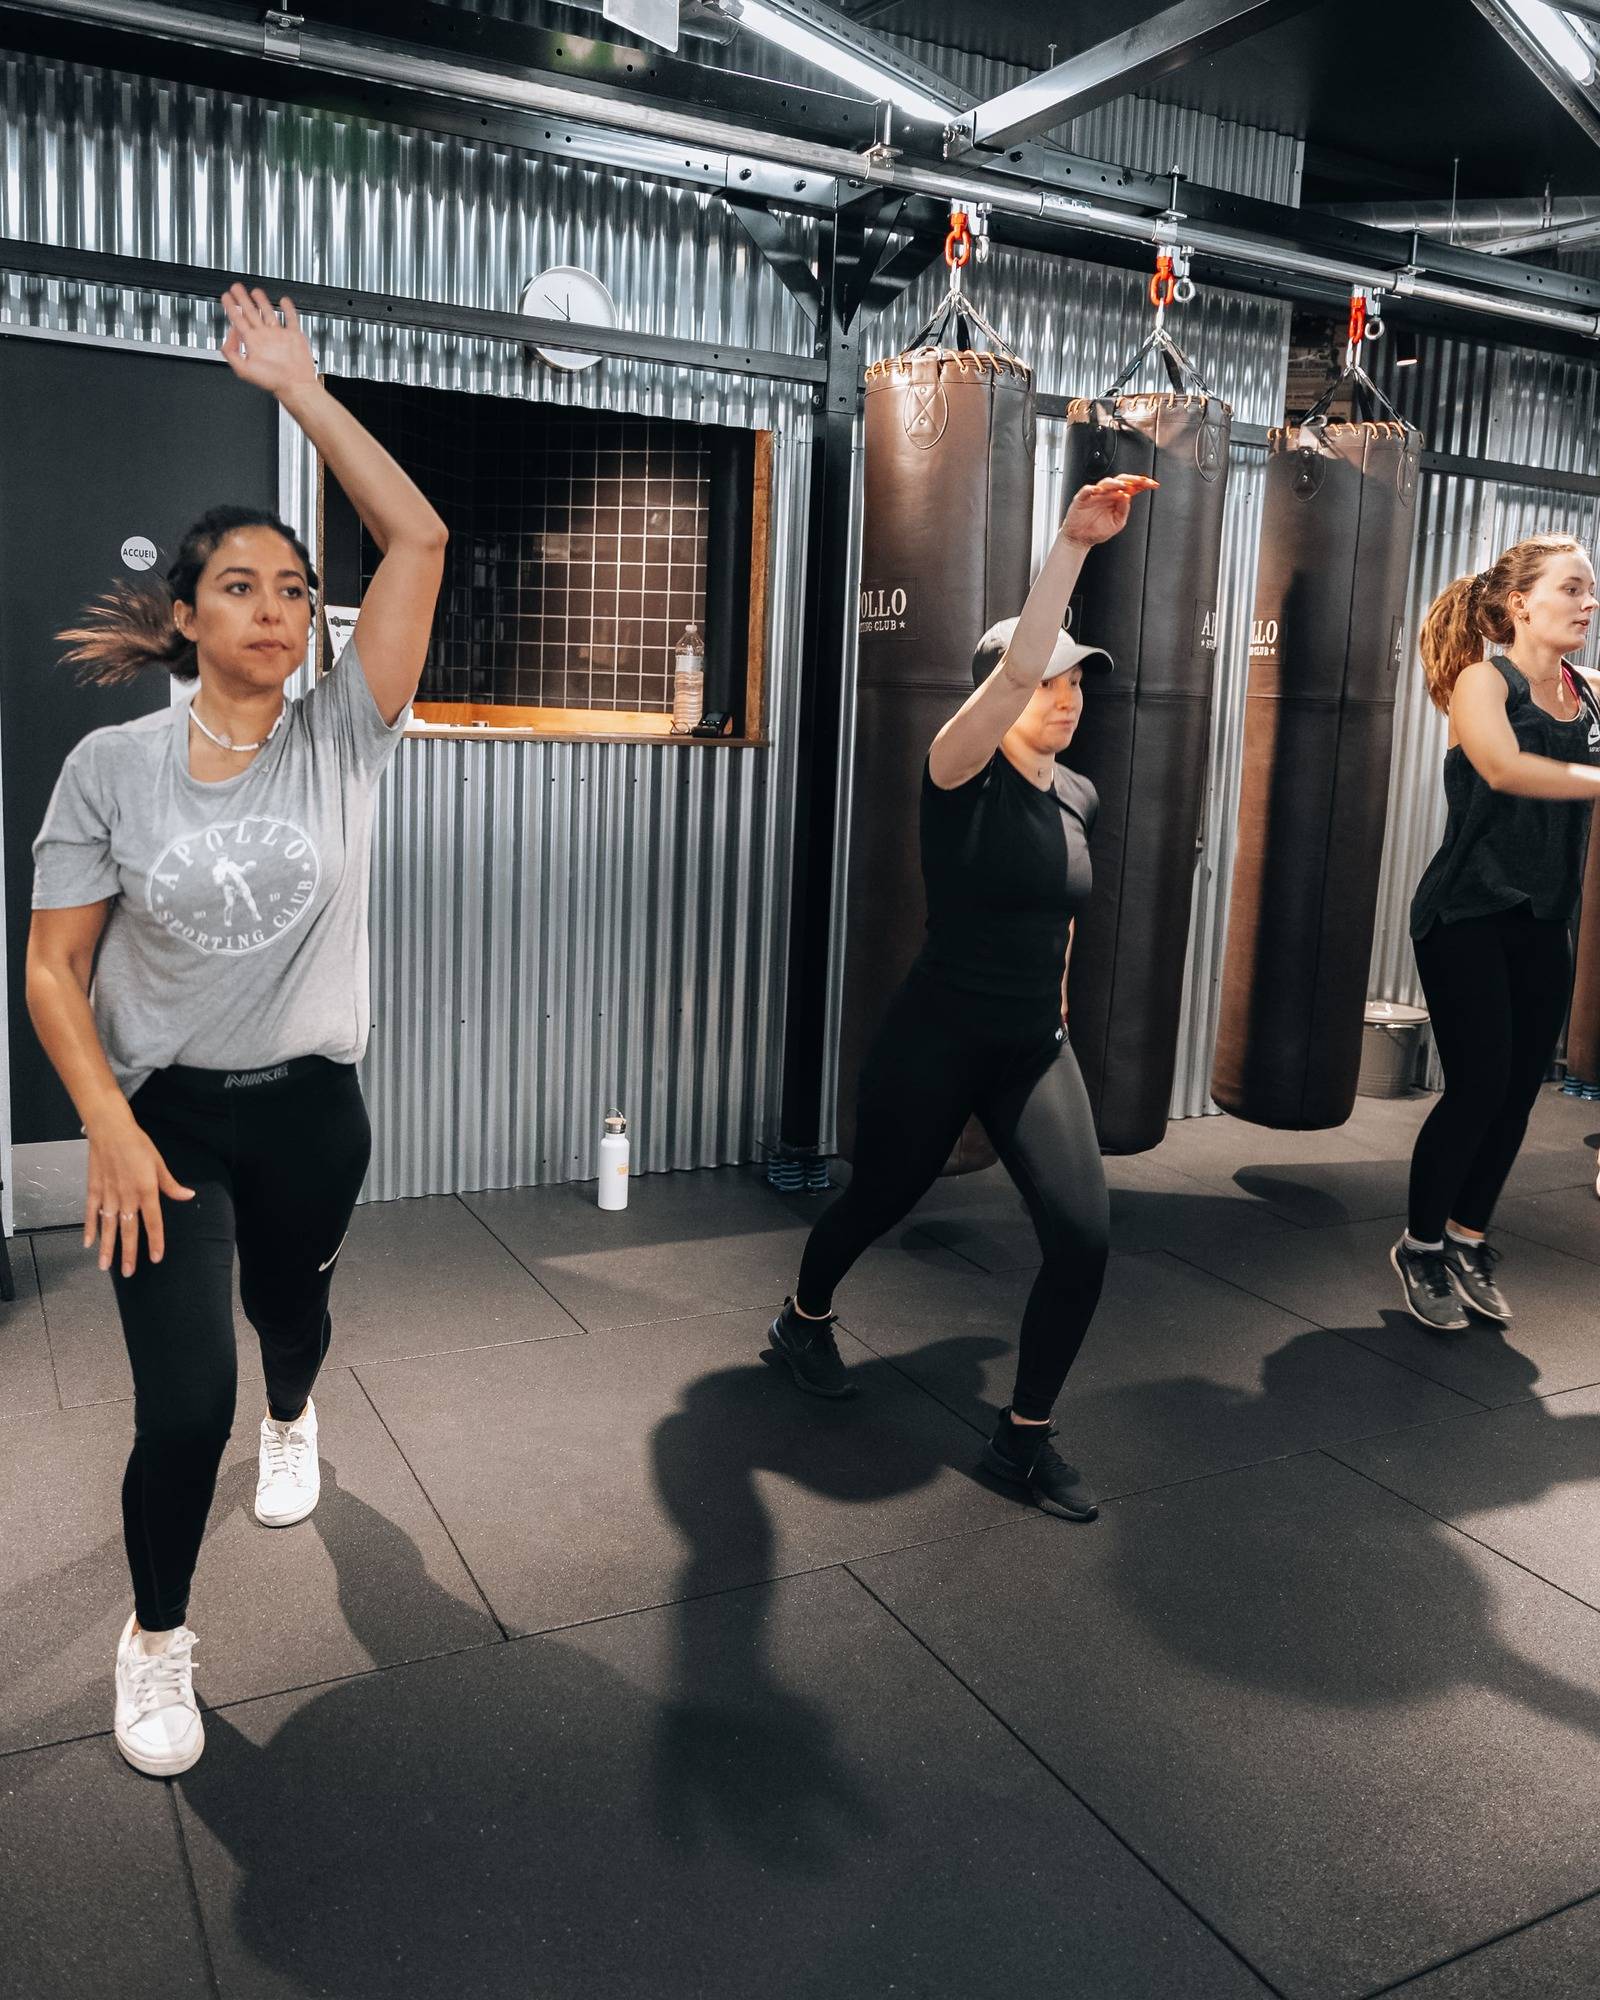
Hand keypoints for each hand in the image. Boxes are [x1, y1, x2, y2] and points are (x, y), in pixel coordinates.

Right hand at [84, 1109, 194, 1276]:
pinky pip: (90, 1213)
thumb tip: (189, 1196)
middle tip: (128, 1273)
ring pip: (108, 1226)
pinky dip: (89, 1228)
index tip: (156, 1258)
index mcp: (146, 1190)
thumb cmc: (138, 1144)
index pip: (153, 1222)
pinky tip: (88, 1243)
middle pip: (129, 1230)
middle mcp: (127, 1196)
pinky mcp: (94, 1189)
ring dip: (107, 1247)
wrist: (110, 1128)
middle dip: (129, 1253)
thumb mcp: (159, 1163)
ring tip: (105, 1266)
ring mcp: (108, 1194)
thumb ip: (171, 1185)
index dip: (155, 1241)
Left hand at [218, 285, 318, 399]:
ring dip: (261, 301)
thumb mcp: (243, 370)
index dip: (231, 307)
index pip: (237, 320)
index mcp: (252, 343)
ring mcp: (279, 335)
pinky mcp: (294, 336)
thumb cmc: (272, 382)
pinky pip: (290, 318)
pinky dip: (288, 308)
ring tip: (256, 291)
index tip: (226, 297)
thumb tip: (230, 333)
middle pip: (250, 312)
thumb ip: (231, 352)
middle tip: (236, 288)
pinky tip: (284, 301)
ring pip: (268, 313)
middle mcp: (264, 337)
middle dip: (242, 299)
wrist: (295, 386)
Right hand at [1061, 474, 1158, 548]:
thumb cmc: (1098, 530)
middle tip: (1142, 481)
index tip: (1153, 484)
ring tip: (1123, 486)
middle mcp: (1107, 494)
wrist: (1081, 539)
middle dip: (1132, 479)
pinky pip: (1087, 490)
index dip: (1142, 484)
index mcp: (1117, 498)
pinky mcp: (1082, 499)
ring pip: (1105, 483)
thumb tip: (1128, 496)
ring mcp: (1095, 495)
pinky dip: (1092, 489)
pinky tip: (1099, 491)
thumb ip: (1124, 510)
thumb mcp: (1117, 523)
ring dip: (1115, 483)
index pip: (1132, 487)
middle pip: (1121, 480)